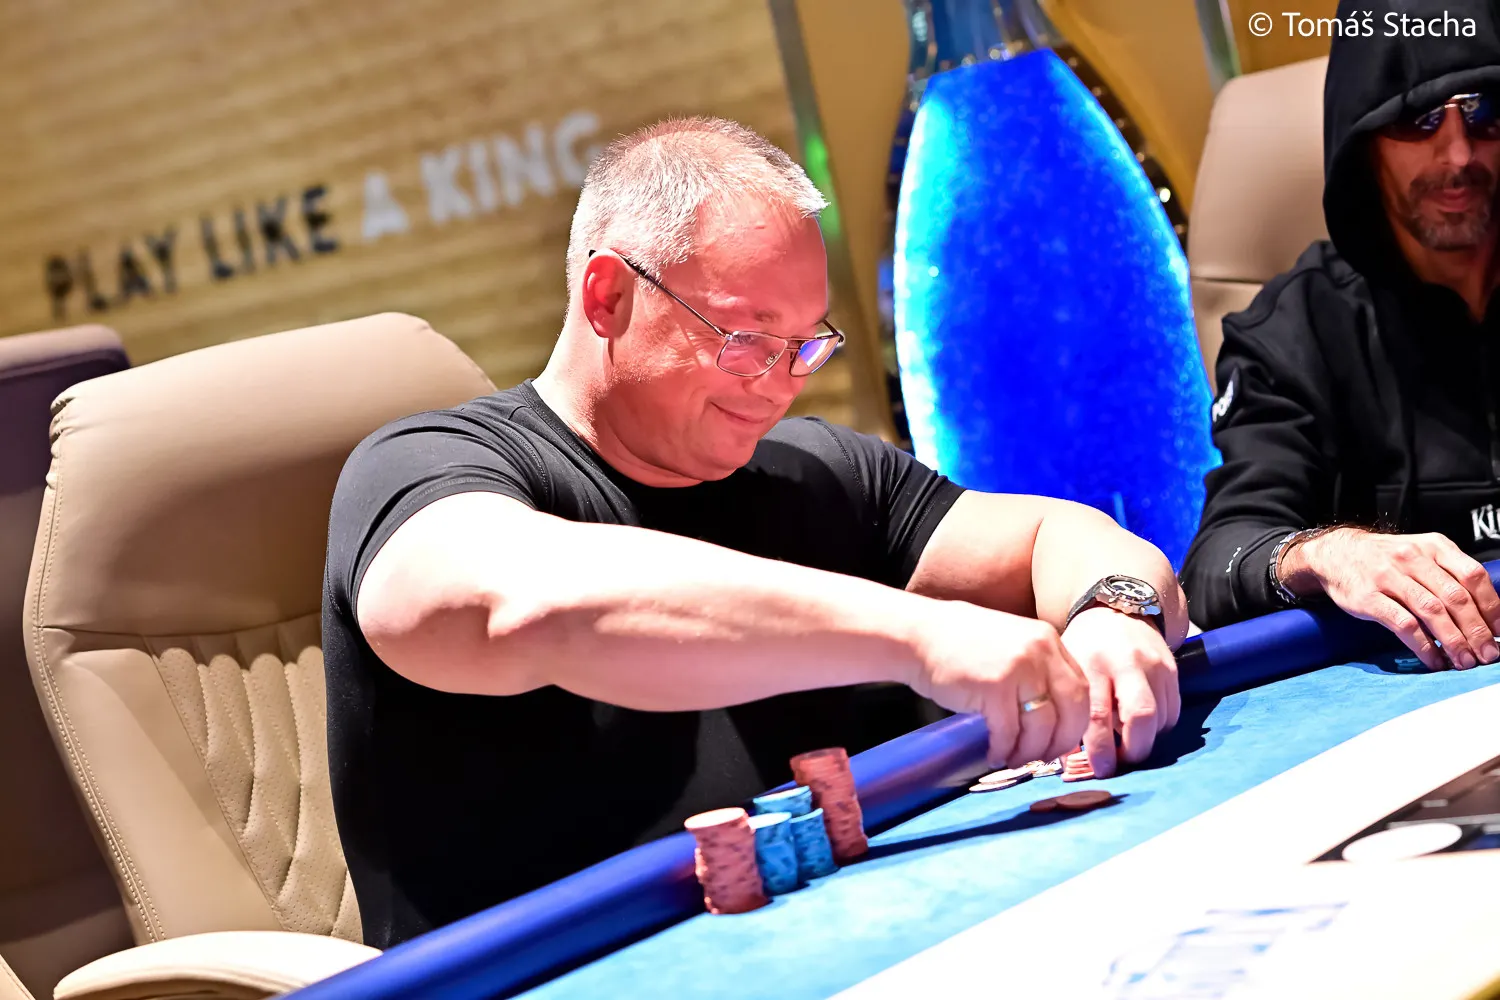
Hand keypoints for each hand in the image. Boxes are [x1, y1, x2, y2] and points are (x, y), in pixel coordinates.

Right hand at [907, 600, 1089, 767]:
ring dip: (1029, 751)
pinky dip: (1004, 749)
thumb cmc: (959, 644)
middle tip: (1045, 758)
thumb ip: (1037, 670)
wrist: (918, 636)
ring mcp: (1018, 669)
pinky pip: (1008, 732)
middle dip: (1060, 742)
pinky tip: (994, 753)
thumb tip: (1055, 717)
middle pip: (1071, 709)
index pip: (1080, 688)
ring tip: (1015, 759)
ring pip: (1041, 726)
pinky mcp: (993, 688)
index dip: (1075, 721)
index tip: (1060, 740)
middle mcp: (1040, 652)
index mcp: (1047, 640)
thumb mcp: (1011, 643)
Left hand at [1059, 606, 1180, 777]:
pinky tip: (1140, 725)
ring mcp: (1156, 665)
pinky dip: (1158, 727)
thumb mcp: (1069, 668)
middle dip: (1134, 749)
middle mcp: (1128, 662)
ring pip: (1161, 719)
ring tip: (1126, 741)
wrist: (1117, 611)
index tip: (1101, 769)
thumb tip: (1070, 760)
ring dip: (1145, 740)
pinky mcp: (1174, 671)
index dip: (1101, 749)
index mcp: (1093, 662)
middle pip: (1142, 716)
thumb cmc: (1085, 647)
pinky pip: (1173, 712)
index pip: (1099, 714)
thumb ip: (1070, 708)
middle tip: (1121, 762)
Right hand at [1280, 528, 1499, 669]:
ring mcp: (1388, 577)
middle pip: (1455, 597)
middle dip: (1477, 631)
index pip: (1473, 576)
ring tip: (1464, 662)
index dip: (1492, 607)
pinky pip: (1403, 624)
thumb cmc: (1385, 559)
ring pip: (1432, 612)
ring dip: (1454, 641)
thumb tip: (1486, 614)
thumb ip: (1450, 575)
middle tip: (1488, 655)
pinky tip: (1434, 659)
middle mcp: (1413, 558)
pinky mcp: (1368, 598)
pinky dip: (1423, 645)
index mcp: (1433, 546)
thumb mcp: (1421, 554)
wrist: (1336, 553)